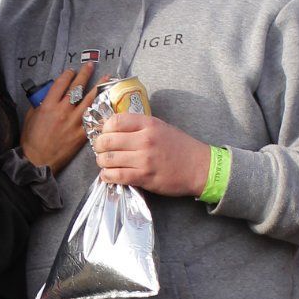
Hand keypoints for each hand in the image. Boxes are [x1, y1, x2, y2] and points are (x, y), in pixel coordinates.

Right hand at [20, 65, 99, 172]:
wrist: (38, 162)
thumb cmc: (31, 142)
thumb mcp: (30, 118)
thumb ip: (39, 105)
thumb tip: (46, 97)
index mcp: (48, 105)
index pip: (60, 84)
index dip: (67, 74)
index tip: (71, 70)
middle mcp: (62, 111)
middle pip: (76, 87)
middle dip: (85, 74)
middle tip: (91, 65)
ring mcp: (73, 122)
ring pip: (89, 100)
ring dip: (99, 87)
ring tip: (107, 77)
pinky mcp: (81, 134)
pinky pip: (93, 119)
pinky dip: (101, 109)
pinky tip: (108, 102)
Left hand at [90, 112, 211, 196]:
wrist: (200, 167)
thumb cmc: (180, 147)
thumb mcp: (161, 127)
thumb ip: (139, 126)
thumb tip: (114, 128)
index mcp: (148, 124)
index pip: (115, 121)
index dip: (104, 128)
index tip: (104, 134)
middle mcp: (145, 140)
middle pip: (107, 140)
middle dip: (99, 147)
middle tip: (101, 150)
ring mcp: (145, 159)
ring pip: (109, 159)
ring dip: (102, 162)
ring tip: (105, 164)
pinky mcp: (145, 177)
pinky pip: (117, 176)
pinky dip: (108, 176)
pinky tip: (109, 175)